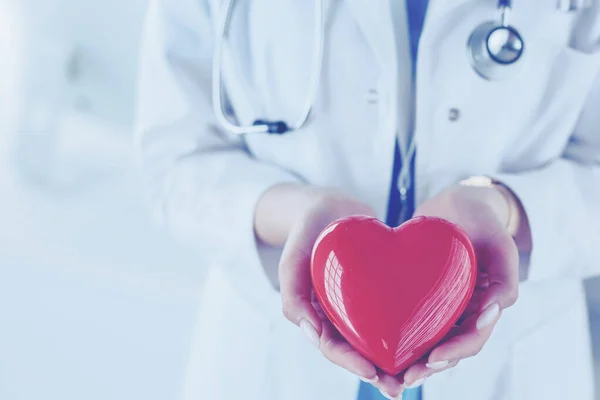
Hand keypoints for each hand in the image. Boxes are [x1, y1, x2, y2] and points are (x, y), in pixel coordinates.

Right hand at [278, 189, 405, 398]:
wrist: (330, 206)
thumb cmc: (306, 232)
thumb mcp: (292, 260)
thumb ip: (293, 296)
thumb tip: (313, 335)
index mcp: (317, 314)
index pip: (332, 346)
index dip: (351, 362)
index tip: (373, 372)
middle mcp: (339, 314)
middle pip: (358, 350)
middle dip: (378, 372)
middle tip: (399, 387)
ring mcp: (360, 304)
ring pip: (378, 337)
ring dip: (395, 358)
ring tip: (418, 373)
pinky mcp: (379, 292)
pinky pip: (393, 312)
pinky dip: (408, 328)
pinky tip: (430, 336)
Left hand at [401, 184, 519, 387]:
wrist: (456, 203)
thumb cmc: (482, 219)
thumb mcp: (500, 242)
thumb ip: (506, 277)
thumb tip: (493, 312)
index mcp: (486, 305)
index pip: (472, 338)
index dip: (455, 352)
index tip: (432, 359)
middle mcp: (464, 310)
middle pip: (448, 348)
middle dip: (427, 366)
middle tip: (403, 379)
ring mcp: (442, 305)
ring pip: (428, 340)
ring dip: (411, 359)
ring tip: (388, 374)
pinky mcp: (421, 296)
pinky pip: (410, 319)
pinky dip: (398, 335)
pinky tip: (375, 343)